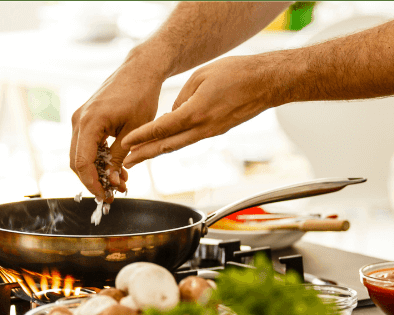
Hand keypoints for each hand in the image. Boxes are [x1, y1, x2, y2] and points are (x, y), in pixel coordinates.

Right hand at [70, 59, 163, 200]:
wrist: (140, 70)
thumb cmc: (141, 96)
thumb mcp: (134, 132)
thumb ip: (119, 157)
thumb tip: (112, 181)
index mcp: (89, 122)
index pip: (82, 162)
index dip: (92, 183)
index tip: (106, 197)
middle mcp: (79, 120)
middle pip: (76, 162)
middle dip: (93, 181)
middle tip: (113, 194)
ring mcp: (80, 118)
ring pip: (80, 155)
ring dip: (96, 171)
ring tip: (119, 182)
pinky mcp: (86, 118)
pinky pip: (86, 144)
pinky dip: (98, 159)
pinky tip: (115, 168)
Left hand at [121, 53, 286, 167]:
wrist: (266, 82)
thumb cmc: (237, 73)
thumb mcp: (201, 76)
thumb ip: (182, 97)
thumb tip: (172, 114)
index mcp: (196, 112)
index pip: (162, 128)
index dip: (142, 136)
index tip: (126, 143)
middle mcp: (203, 127)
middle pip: (167, 145)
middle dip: (145, 155)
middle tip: (126, 163)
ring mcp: (211, 132)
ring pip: (179, 145)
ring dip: (158, 152)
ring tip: (140, 157)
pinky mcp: (217, 130)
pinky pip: (191, 139)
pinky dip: (174, 142)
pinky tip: (164, 143)